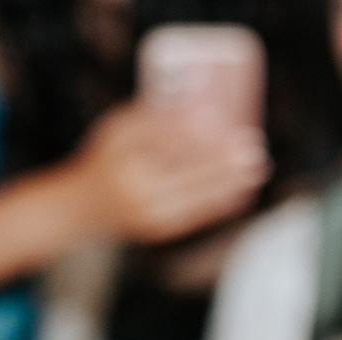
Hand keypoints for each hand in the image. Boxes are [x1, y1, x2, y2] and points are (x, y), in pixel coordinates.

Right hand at [70, 103, 265, 243]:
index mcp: (120, 155)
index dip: (190, 130)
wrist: (83, 208)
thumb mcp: (116, 130)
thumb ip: (151, 116)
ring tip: (258, 166)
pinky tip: (242, 187)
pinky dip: (222, 200)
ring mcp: (149, 212)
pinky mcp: (162, 230)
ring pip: (198, 195)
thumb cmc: (106, 159)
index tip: (217, 117)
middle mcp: (134, 187)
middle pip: (186, 170)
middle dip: (223, 158)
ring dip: (232, 180)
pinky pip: (200, 214)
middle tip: (252, 144)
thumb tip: (197, 107)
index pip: (159, 140)